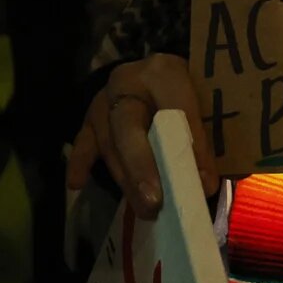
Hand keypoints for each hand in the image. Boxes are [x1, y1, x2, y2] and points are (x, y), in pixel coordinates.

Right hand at [67, 54, 216, 216]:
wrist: (156, 72)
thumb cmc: (189, 87)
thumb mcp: (205, 100)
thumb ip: (206, 136)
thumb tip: (204, 184)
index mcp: (164, 72)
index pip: (178, 109)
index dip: (192, 147)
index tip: (205, 182)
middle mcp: (127, 81)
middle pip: (129, 125)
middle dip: (141, 166)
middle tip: (154, 201)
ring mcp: (103, 100)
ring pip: (109, 142)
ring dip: (125, 179)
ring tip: (143, 209)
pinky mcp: (89, 118)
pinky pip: (83, 142)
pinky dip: (79, 164)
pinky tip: (76, 184)